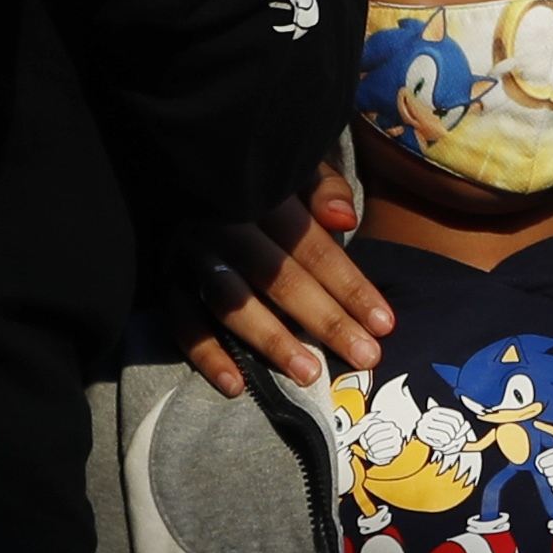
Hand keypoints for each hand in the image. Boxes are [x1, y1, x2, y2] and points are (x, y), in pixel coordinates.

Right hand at [183, 162, 388, 396]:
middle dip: (326, 321)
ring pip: (234, 304)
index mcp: (258, 195)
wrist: (188, 165)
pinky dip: (206, 356)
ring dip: (272, 341)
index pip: (311, 246)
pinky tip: (237, 387)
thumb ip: (323, 190)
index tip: (385, 324)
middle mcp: (222, 225)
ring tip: (310, 374)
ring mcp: (191, 256)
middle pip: (278, 278)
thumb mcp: (295, 169)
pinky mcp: (167, 281)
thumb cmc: (258, 179)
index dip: (349, 285)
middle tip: (365, 357)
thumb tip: (343, 219)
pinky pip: (182, 323)